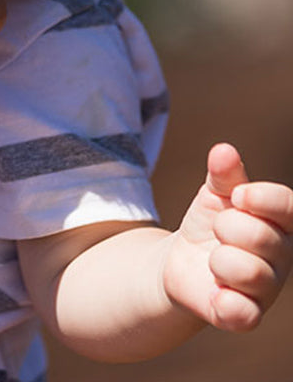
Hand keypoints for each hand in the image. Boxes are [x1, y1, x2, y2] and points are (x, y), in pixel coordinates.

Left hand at [163, 142, 292, 330]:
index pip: (287, 207)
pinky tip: (216, 291)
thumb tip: (224, 150)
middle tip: (218, 230)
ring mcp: (266, 290)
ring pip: (251, 273)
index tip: (237, 195)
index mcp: (280, 223)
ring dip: (219, 259)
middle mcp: (282, 259)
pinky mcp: (243, 315)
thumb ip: (223, 174)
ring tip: (213, 258)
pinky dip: (227, 302)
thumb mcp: (215, 193)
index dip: (262, 198)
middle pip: (261, 237)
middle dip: (226, 226)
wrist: (184, 260)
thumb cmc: (211, 221)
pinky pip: (244, 314)